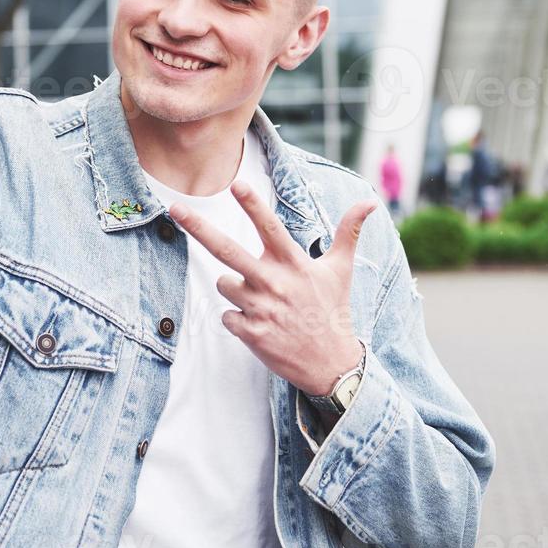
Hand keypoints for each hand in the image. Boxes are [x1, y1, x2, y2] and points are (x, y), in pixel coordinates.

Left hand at [168, 182, 377, 396]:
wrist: (330, 363)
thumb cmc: (333, 309)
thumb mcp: (341, 269)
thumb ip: (349, 231)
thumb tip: (372, 200)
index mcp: (293, 263)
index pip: (270, 227)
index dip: (253, 204)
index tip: (236, 184)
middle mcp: (274, 282)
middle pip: (227, 249)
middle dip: (198, 227)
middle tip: (174, 208)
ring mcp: (260, 308)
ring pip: (224, 284)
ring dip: (236, 289)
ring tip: (263, 301)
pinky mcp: (250, 333)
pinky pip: (226, 316)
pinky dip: (237, 319)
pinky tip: (259, 324)